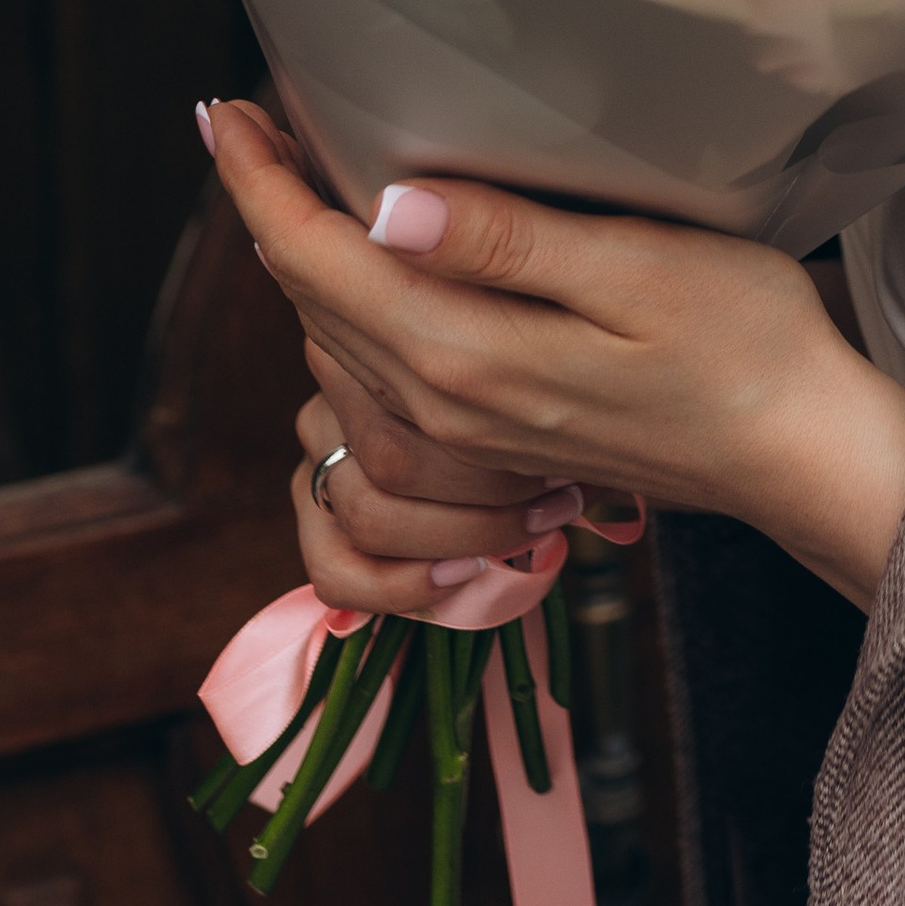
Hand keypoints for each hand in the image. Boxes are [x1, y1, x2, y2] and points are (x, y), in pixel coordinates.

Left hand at [208, 99, 904, 610]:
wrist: (797, 452)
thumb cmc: (743, 342)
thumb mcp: (640, 270)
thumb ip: (510, 241)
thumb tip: (387, 203)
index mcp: (464, 354)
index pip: (319, 258)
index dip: (261, 181)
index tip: (225, 110)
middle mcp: (440, 404)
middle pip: (310, 298)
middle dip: (268, 206)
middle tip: (248, 119)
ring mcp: (460, 435)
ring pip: (333, 341)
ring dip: (301, 259)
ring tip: (293, 174)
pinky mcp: (486, 442)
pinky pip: (372, 379)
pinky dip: (341, 315)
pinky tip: (363, 269)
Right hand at [287, 381, 581, 623]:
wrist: (495, 415)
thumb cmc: (542, 376)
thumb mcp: (551, 359)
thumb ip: (547, 377)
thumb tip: (593, 452)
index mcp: (393, 320)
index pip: (425, 391)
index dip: (505, 450)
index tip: (569, 467)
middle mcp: (341, 374)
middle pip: (398, 459)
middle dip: (491, 500)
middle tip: (561, 505)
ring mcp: (320, 439)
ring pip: (369, 514)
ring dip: (461, 539)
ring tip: (529, 536)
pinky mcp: (311, 503)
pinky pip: (333, 567)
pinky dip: (398, 586)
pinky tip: (460, 577)